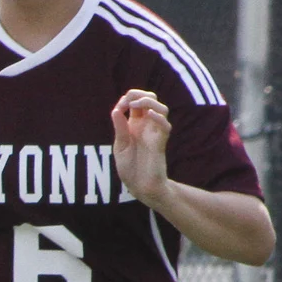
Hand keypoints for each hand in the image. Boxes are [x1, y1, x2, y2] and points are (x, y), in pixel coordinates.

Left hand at [111, 88, 172, 205]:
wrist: (140, 186)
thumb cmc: (130, 168)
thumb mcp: (120, 146)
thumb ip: (120, 128)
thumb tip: (116, 109)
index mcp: (134, 124)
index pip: (136, 102)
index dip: (127, 99)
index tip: (119, 107)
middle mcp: (147, 126)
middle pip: (151, 99)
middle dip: (139, 94)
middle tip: (128, 101)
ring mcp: (155, 133)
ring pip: (162, 108)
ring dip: (149, 102)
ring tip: (136, 105)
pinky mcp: (160, 143)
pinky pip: (165, 126)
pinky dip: (158, 118)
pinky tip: (149, 115)